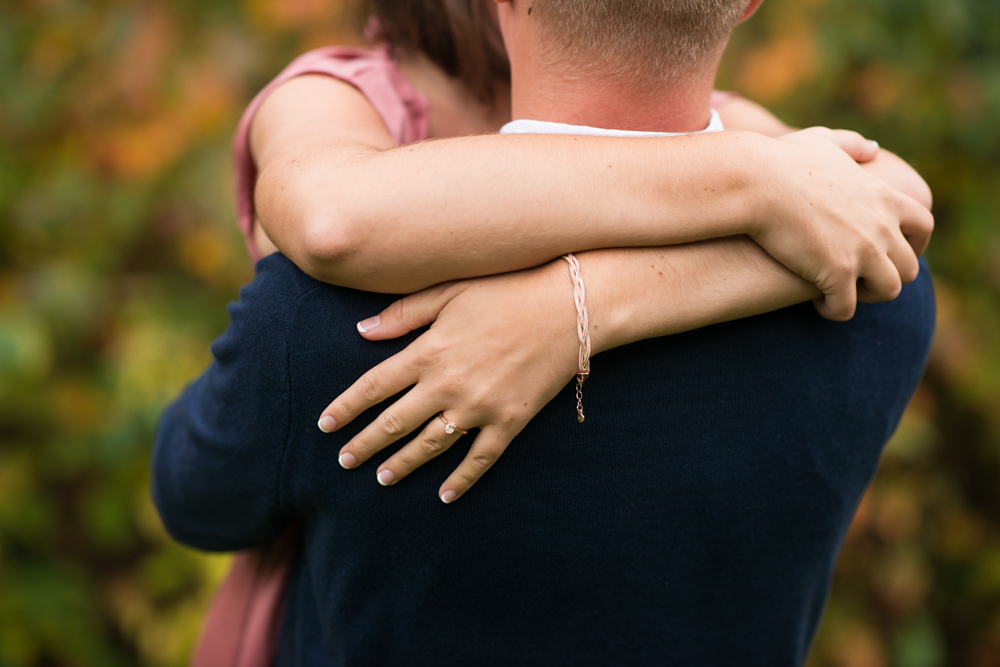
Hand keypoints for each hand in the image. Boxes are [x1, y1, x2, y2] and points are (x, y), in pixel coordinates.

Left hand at [317, 262, 579, 502]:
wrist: (570, 307)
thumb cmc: (506, 290)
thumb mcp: (450, 291)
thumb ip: (403, 314)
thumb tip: (362, 332)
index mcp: (429, 351)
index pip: (373, 387)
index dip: (346, 408)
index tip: (325, 426)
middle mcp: (448, 384)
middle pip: (394, 423)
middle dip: (365, 444)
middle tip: (344, 461)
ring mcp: (480, 407)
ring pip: (430, 446)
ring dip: (403, 464)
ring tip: (382, 478)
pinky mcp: (510, 421)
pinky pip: (480, 458)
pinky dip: (461, 480)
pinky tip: (444, 497)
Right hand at [753, 127, 933, 320]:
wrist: (758, 181)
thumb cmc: (781, 160)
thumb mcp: (823, 141)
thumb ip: (852, 145)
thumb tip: (872, 149)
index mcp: (884, 197)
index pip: (923, 227)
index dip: (913, 246)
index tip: (893, 255)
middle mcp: (882, 226)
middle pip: (909, 266)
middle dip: (887, 277)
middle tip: (860, 281)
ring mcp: (864, 251)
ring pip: (888, 291)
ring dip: (866, 296)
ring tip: (840, 293)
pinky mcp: (837, 271)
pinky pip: (847, 308)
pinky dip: (835, 310)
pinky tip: (817, 303)